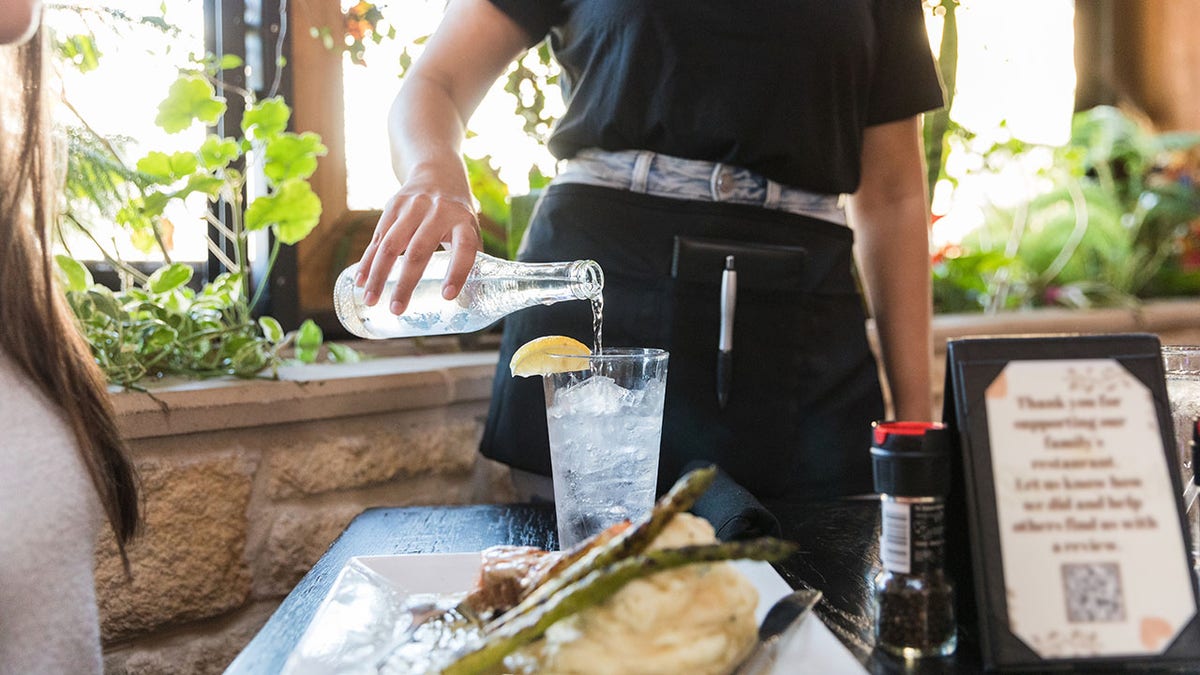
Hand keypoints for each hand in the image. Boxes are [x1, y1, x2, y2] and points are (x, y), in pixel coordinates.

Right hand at [355, 175, 481, 315]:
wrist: (437, 174)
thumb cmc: (457, 215)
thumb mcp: (470, 231)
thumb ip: (470, 261)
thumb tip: (468, 304)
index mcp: (463, 222)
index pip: (464, 248)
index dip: (457, 272)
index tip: (447, 296)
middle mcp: (438, 212)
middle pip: (419, 251)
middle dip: (406, 283)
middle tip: (397, 309)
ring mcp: (413, 207)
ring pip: (391, 244)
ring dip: (378, 275)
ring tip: (371, 300)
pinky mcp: (393, 206)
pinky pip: (378, 237)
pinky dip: (368, 261)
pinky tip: (360, 280)